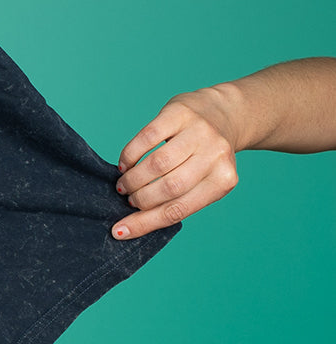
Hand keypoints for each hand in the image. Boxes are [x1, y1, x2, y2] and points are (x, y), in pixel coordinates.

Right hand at [111, 88, 240, 239]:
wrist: (222, 113)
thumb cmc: (204, 155)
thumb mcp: (201, 180)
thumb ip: (176, 199)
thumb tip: (132, 223)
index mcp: (223, 180)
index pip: (179, 209)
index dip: (145, 222)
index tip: (120, 231)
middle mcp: (216, 155)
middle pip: (169, 187)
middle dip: (140, 199)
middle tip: (128, 199)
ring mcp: (200, 132)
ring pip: (158, 164)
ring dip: (133, 179)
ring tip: (124, 184)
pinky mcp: (181, 113)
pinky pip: (148, 137)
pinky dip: (130, 155)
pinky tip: (125, 164)